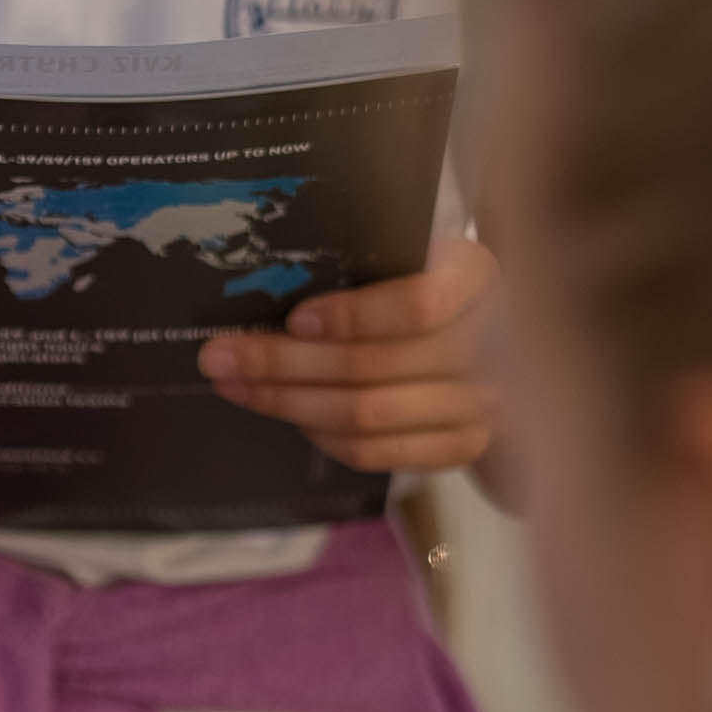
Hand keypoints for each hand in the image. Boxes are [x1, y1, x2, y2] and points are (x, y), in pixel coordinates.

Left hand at [198, 232, 498, 476]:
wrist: (490, 344)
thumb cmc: (424, 284)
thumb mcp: (406, 259)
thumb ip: (359, 270)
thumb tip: (263, 286)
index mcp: (474, 278)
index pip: (418, 305)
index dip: (352, 317)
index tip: (294, 319)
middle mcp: (490, 344)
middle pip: (376, 366)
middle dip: (286, 364)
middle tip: (221, 356)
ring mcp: (482, 403)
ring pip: (368, 415)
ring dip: (289, 403)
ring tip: (234, 385)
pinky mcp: (463, 446)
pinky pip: (378, 453)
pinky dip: (324, 437)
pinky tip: (288, 415)